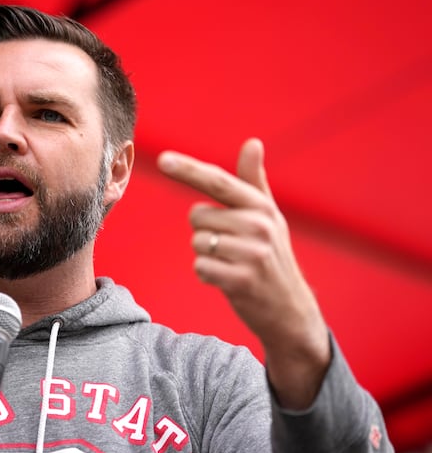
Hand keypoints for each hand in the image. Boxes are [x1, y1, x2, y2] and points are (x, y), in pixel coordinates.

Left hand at [157, 138, 329, 408]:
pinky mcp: (241, 280)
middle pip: (197, 216)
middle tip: (230, 247)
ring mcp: (252, 253)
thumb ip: (254, 181)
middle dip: (204, 232)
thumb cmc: (272, 257)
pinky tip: (227, 279)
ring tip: (231, 264)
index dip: (188, 169)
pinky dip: (206, 274)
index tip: (162, 159)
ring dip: (206, 255)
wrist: (290, 309)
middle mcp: (259, 226)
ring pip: (197, 242)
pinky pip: (199, 267)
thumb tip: (252, 142)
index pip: (218, 182)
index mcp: (261, 206)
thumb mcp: (269, 217)